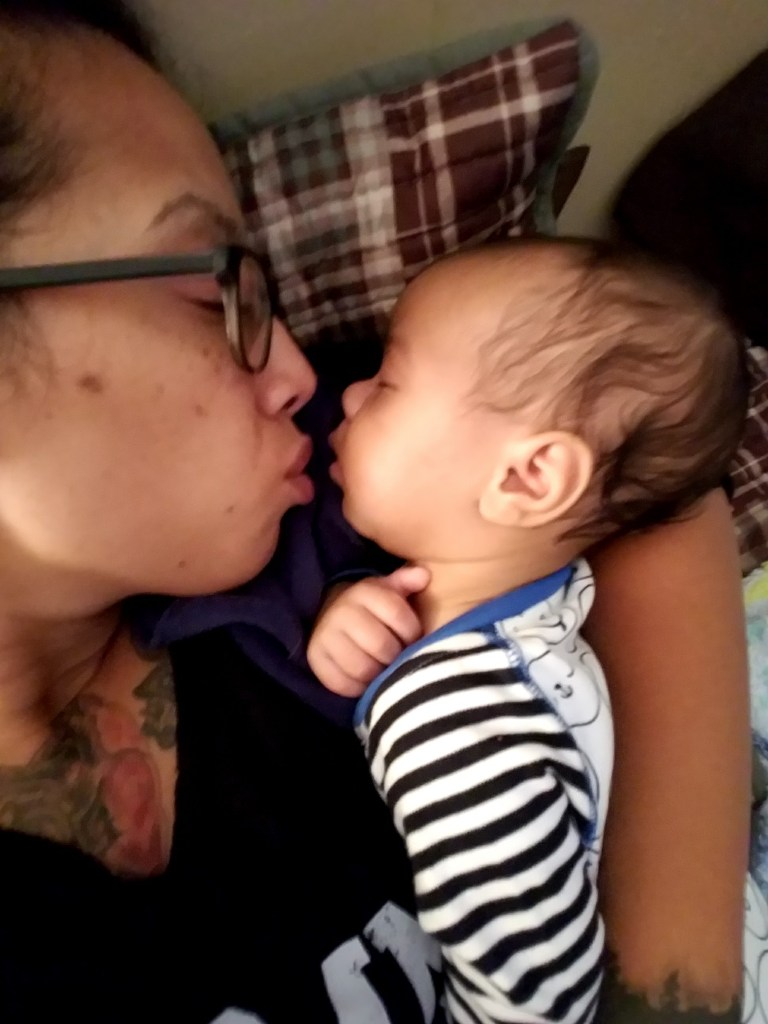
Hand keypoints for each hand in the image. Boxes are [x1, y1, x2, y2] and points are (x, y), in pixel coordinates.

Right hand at [307, 566, 429, 696]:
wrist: (333, 617)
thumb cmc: (372, 609)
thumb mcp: (389, 590)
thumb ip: (407, 582)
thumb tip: (424, 575)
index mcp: (363, 592)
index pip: (398, 615)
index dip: (411, 632)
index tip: (412, 637)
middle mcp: (341, 611)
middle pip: (381, 646)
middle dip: (395, 655)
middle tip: (396, 656)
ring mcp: (325, 635)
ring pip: (363, 668)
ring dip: (378, 673)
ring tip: (382, 667)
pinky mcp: (315, 658)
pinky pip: (342, 683)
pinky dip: (358, 686)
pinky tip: (364, 678)